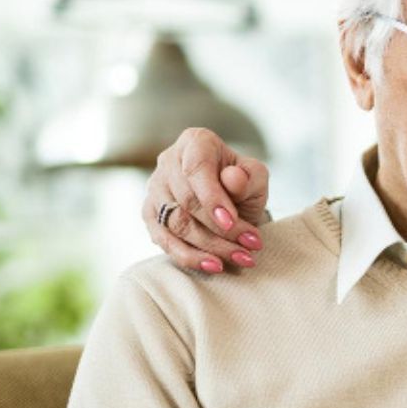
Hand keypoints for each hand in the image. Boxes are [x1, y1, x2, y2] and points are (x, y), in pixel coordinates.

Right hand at [142, 127, 270, 274]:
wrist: (230, 202)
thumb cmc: (243, 184)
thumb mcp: (255, 177)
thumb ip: (249, 176)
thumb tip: (232, 179)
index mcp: (196, 141)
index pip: (197, 167)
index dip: (212, 197)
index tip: (231, 221)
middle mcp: (169, 161)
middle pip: (186, 200)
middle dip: (220, 229)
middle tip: (250, 246)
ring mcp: (155, 189)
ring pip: (176, 224)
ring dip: (210, 246)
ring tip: (241, 258)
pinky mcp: (151, 216)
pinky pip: (164, 241)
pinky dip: (190, 257)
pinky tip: (214, 266)